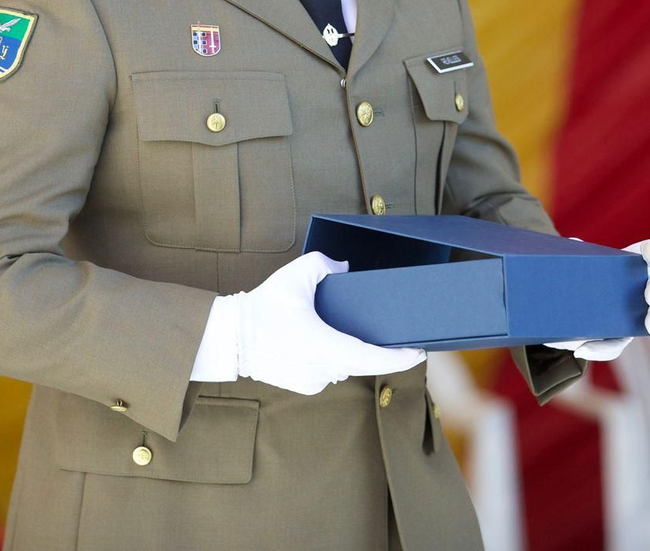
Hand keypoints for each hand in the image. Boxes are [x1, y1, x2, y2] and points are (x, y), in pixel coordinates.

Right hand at [224, 251, 424, 394]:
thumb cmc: (263, 307)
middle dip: (378, 351)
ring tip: (358, 334)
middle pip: (362, 362)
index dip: (400, 358)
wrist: (230, 337)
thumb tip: (344, 268)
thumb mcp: (295, 275)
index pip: (373, 358)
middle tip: (396, 338)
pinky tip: (329, 342)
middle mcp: (323, 370)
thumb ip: (324, 264)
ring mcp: (312, 381)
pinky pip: (329, 371)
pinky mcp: (303, 385)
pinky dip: (332, 358)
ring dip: (351, 353)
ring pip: (344, 366)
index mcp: (327, 347)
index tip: (419, 352)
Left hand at [545, 238, 649, 361]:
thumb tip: (576, 244)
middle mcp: (637, 291)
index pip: (645, 253)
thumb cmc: (569, 285)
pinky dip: (598, 349)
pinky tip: (581, 348)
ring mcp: (632, 318)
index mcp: (626, 267)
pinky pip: (613, 347)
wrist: (555, 318)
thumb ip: (571, 256)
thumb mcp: (566, 270)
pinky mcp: (617, 340)